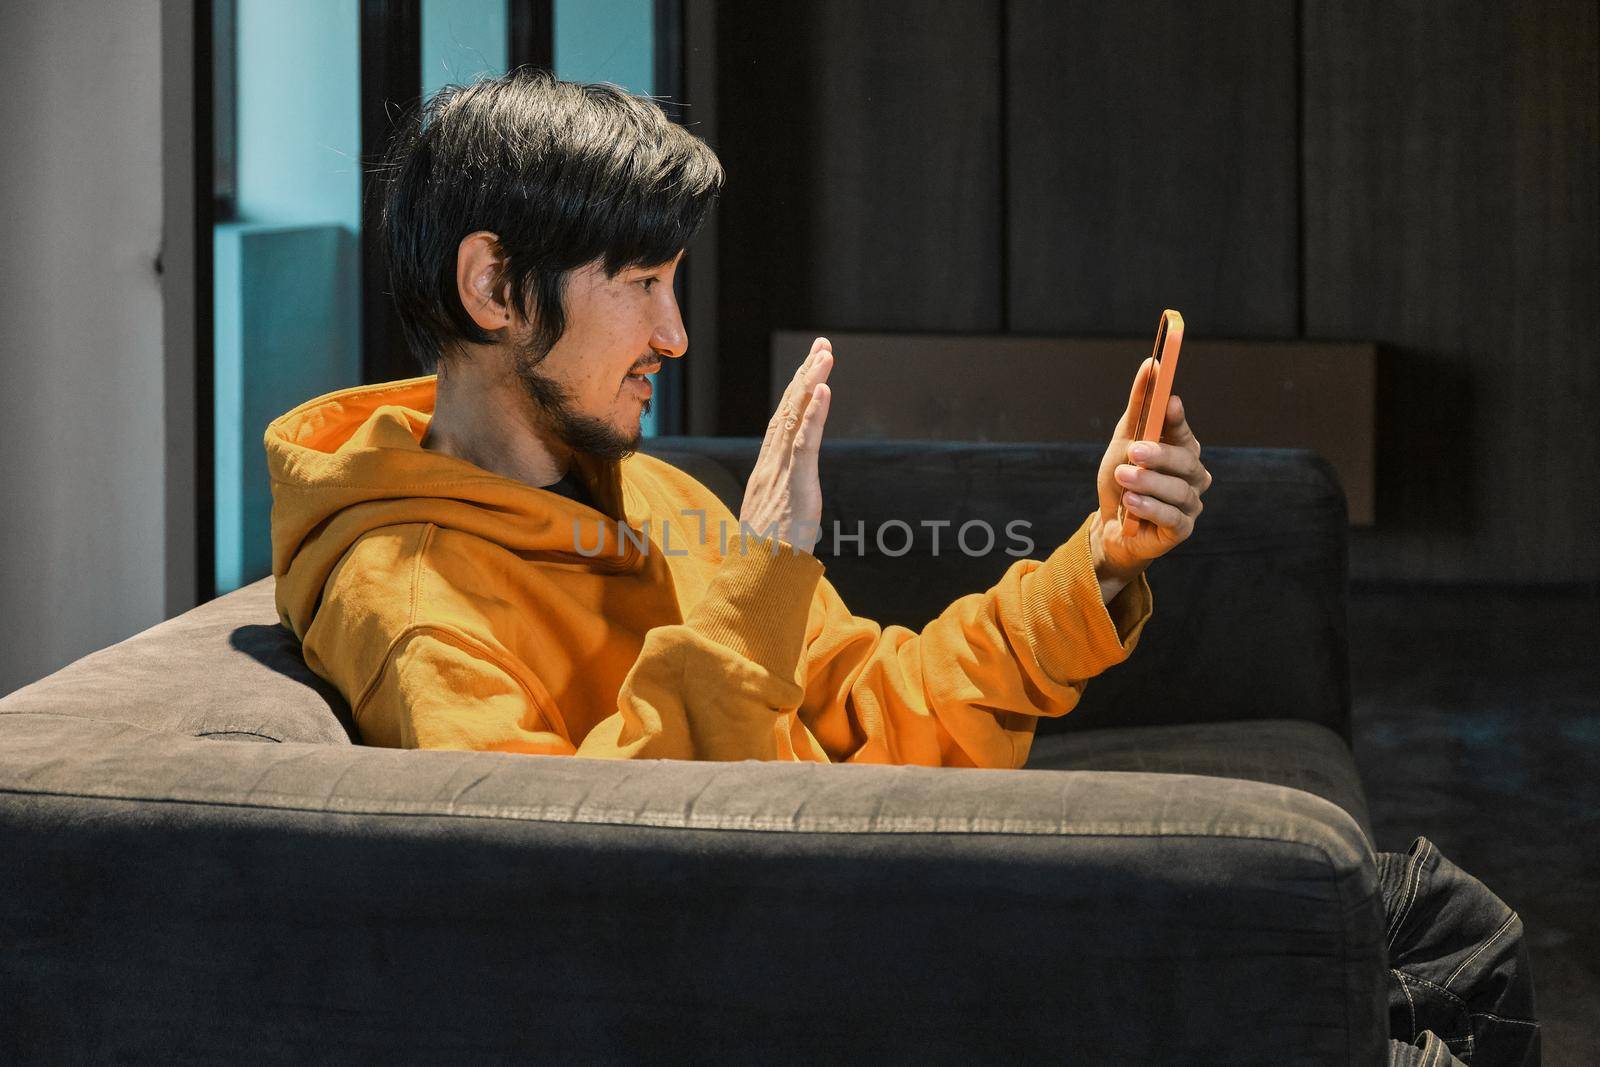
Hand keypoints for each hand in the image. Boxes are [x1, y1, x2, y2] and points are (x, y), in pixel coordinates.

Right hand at [739, 337, 833, 553]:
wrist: (760, 576)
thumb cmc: (768, 553)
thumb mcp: (774, 517)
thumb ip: (780, 498)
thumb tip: (787, 494)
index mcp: (767, 469)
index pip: (782, 420)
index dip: (795, 391)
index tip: (809, 366)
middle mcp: (771, 463)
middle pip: (788, 409)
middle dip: (806, 374)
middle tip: (822, 345)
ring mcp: (782, 471)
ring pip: (796, 418)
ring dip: (811, 383)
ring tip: (824, 355)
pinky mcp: (796, 482)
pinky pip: (805, 442)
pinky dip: (814, 414)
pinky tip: (823, 390)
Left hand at [1091, 356, 1211, 596]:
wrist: (1112, 527)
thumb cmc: (1122, 480)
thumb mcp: (1123, 441)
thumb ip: (1139, 407)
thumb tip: (1151, 365)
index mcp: (1182, 450)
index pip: (1184, 431)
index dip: (1178, 417)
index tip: (1169, 401)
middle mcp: (1193, 476)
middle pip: (1186, 461)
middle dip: (1159, 455)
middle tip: (1133, 451)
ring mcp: (1191, 504)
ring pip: (1179, 490)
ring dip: (1148, 483)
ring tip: (1123, 478)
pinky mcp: (1182, 530)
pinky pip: (1172, 518)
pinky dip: (1150, 508)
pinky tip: (1131, 503)